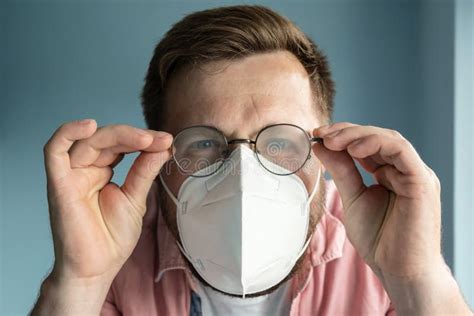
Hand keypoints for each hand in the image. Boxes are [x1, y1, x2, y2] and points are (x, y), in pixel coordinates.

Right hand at [43, 119, 171, 283]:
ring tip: (145, 139)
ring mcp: (71, 175)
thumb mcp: (136, 198)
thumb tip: (163, 145)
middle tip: (161, 140)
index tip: (167, 141)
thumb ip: (145, 170)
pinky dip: (68, 133)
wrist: (97, 269)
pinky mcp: (59, 184)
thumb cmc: (112, 238)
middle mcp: (85, 170)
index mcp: (101, 171)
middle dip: (136, 136)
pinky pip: (54, 151)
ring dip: (119, 135)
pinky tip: (90, 125)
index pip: (120, 144)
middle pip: (106, 139)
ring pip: (88, 140)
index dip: (143, 139)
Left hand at [313, 122, 440, 276]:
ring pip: (389, 138)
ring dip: (357, 135)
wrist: (399, 271)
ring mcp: (415, 174)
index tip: (317, 136)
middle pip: (377, 137)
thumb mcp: (352, 198)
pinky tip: (354, 149)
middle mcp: (404, 170)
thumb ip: (341, 171)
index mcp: (390, 173)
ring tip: (333, 140)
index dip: (342, 136)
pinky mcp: (421, 181)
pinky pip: (401, 151)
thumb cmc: (379, 240)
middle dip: (346, 132)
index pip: (367, 144)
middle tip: (321, 134)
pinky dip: (377, 144)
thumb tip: (321, 145)